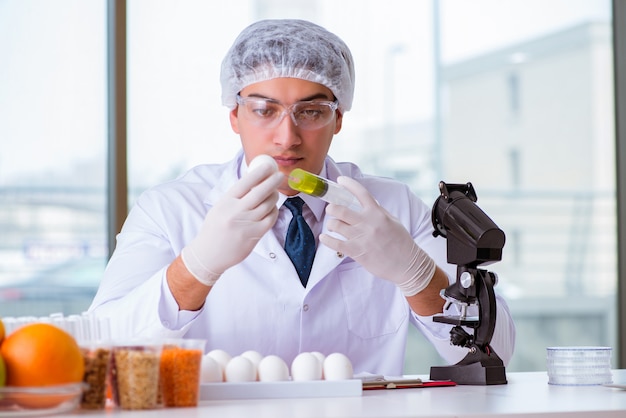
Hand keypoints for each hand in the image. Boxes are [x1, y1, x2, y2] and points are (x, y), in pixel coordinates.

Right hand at [181, 164, 283, 285]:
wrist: (209, 254)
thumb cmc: (215, 229)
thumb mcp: (220, 207)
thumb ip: (235, 196)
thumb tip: (253, 179)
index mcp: (226, 202)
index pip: (245, 182)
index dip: (259, 172)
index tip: (268, 166)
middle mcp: (236, 212)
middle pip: (260, 192)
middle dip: (272, 181)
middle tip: (279, 175)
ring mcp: (247, 224)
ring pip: (268, 205)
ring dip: (274, 196)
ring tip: (274, 193)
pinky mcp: (255, 235)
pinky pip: (270, 219)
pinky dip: (274, 211)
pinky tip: (272, 208)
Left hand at [319, 176, 435, 295]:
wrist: (407, 264)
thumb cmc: (401, 242)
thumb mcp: (392, 221)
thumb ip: (378, 211)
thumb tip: (365, 204)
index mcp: (377, 213)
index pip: (361, 193)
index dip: (348, 184)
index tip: (340, 181)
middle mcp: (368, 223)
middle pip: (340, 209)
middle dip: (331, 207)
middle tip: (331, 209)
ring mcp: (361, 237)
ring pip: (335, 224)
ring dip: (331, 223)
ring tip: (332, 225)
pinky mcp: (356, 252)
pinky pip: (335, 243)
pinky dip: (327, 239)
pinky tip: (324, 237)